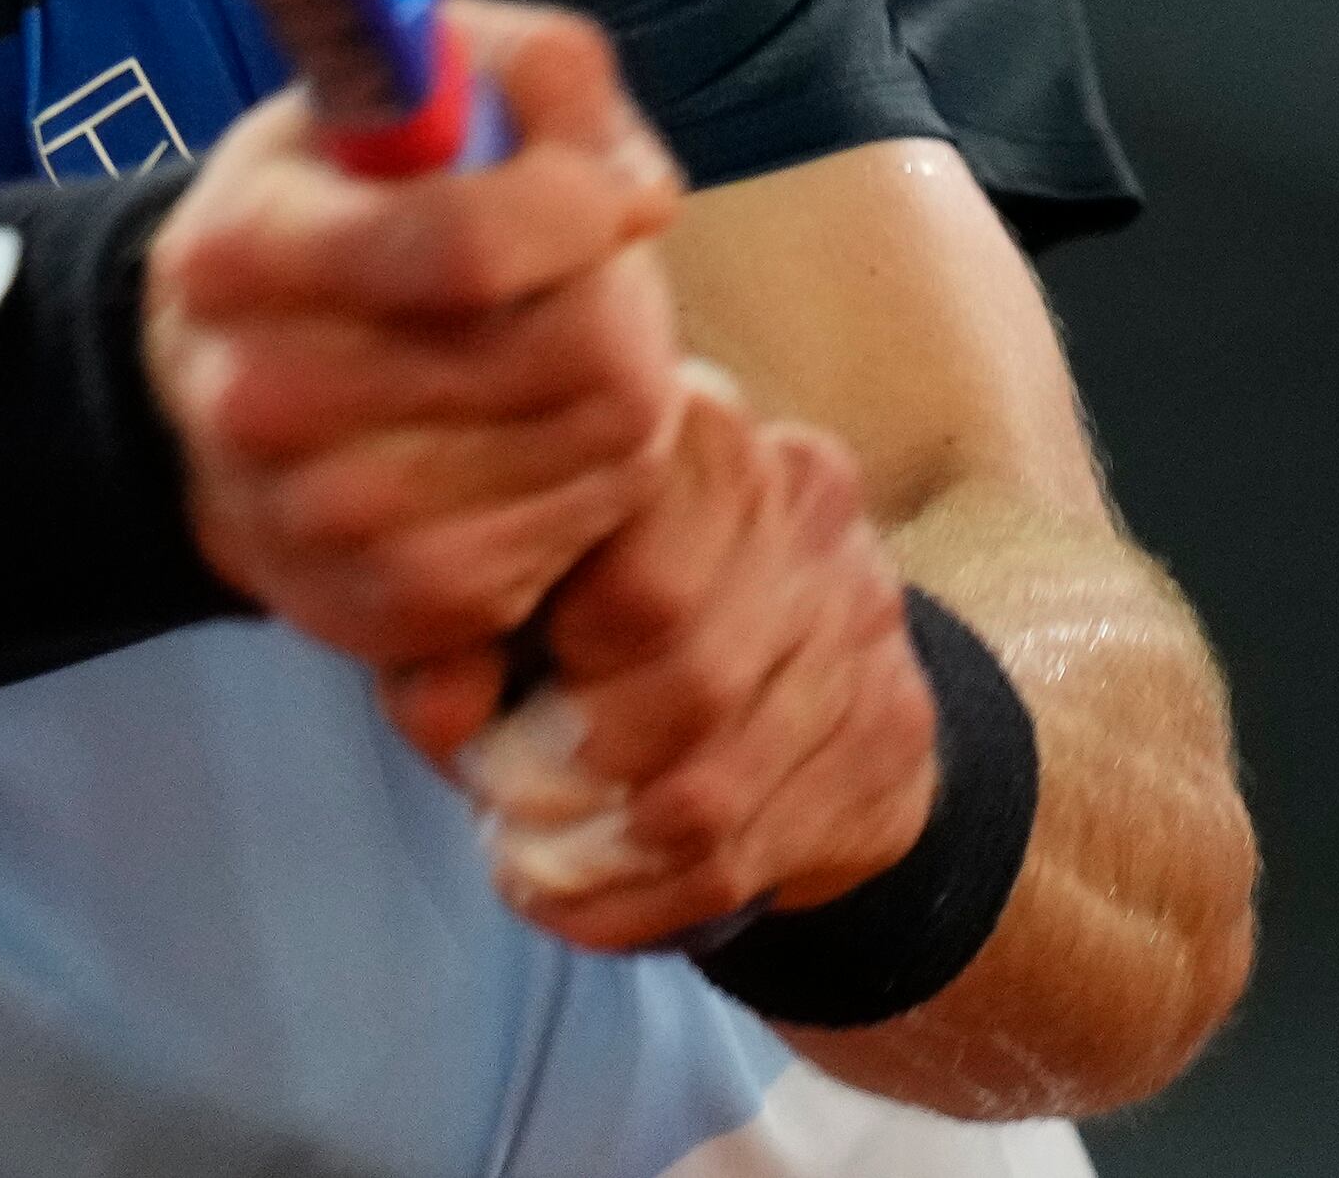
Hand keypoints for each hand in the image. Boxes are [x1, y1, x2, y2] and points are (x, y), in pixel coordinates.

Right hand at [143, 0, 686, 669]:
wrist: (222, 391)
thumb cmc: (343, 210)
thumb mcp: (410, 86)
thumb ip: (541, 80)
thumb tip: (637, 197)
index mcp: (244, 248)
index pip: (468, 244)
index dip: (580, 206)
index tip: (600, 191)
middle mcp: (258, 398)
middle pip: (567, 351)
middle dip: (615, 294)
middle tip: (581, 274)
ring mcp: (318, 522)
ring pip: (599, 445)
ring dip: (622, 386)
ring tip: (557, 349)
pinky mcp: (390, 611)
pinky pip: (580, 534)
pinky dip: (594, 480)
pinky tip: (534, 437)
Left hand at [416, 365, 942, 955]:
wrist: (790, 651)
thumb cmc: (603, 612)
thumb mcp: (513, 590)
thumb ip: (456, 635)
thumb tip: (446, 716)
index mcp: (693, 434)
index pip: (626, 520)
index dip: (540, 620)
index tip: (480, 680)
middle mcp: (798, 501)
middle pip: (683, 669)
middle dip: (563, 760)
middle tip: (498, 788)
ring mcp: (861, 617)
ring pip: (707, 790)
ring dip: (588, 853)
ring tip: (521, 857)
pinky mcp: (892, 732)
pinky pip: (739, 861)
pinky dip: (631, 905)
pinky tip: (573, 900)